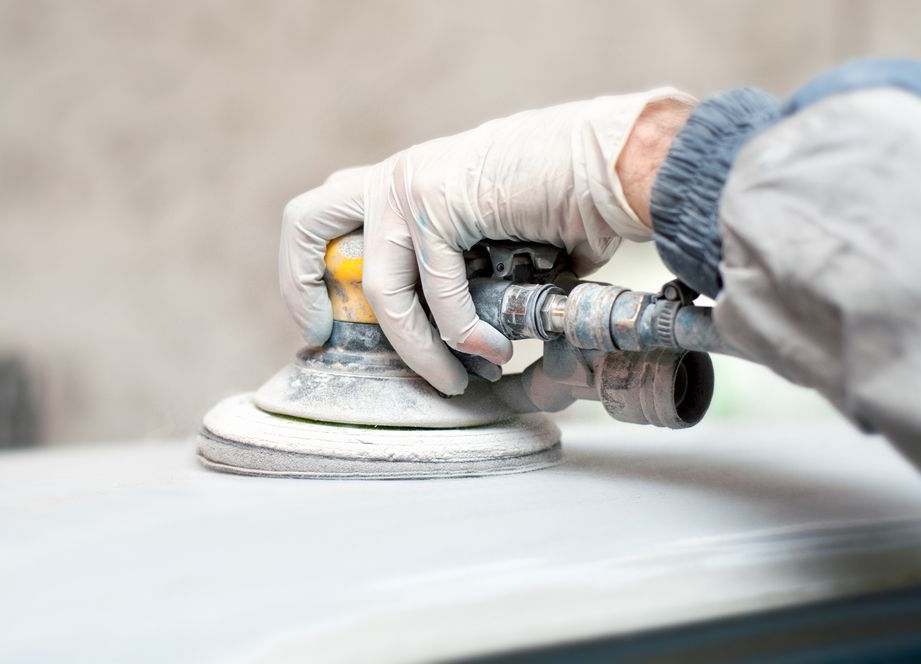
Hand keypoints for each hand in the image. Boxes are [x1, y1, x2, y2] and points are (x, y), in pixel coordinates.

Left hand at [280, 89, 693, 394]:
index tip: (325, 321)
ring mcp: (415, 185)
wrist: (619, 163)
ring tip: (456, 380)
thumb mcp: (498, 247)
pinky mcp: (442, 201)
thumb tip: (458, 339)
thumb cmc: (571, 204)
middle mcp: (400, 178)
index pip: (329, 216)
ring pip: (383, 286)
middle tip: (325, 335)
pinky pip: (436, 289)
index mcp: (407, 183)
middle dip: (301, 284)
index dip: (307, 267)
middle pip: (308, 220)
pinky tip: (494, 350)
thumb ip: (463, 277)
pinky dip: (461, 333)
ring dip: (419, 348)